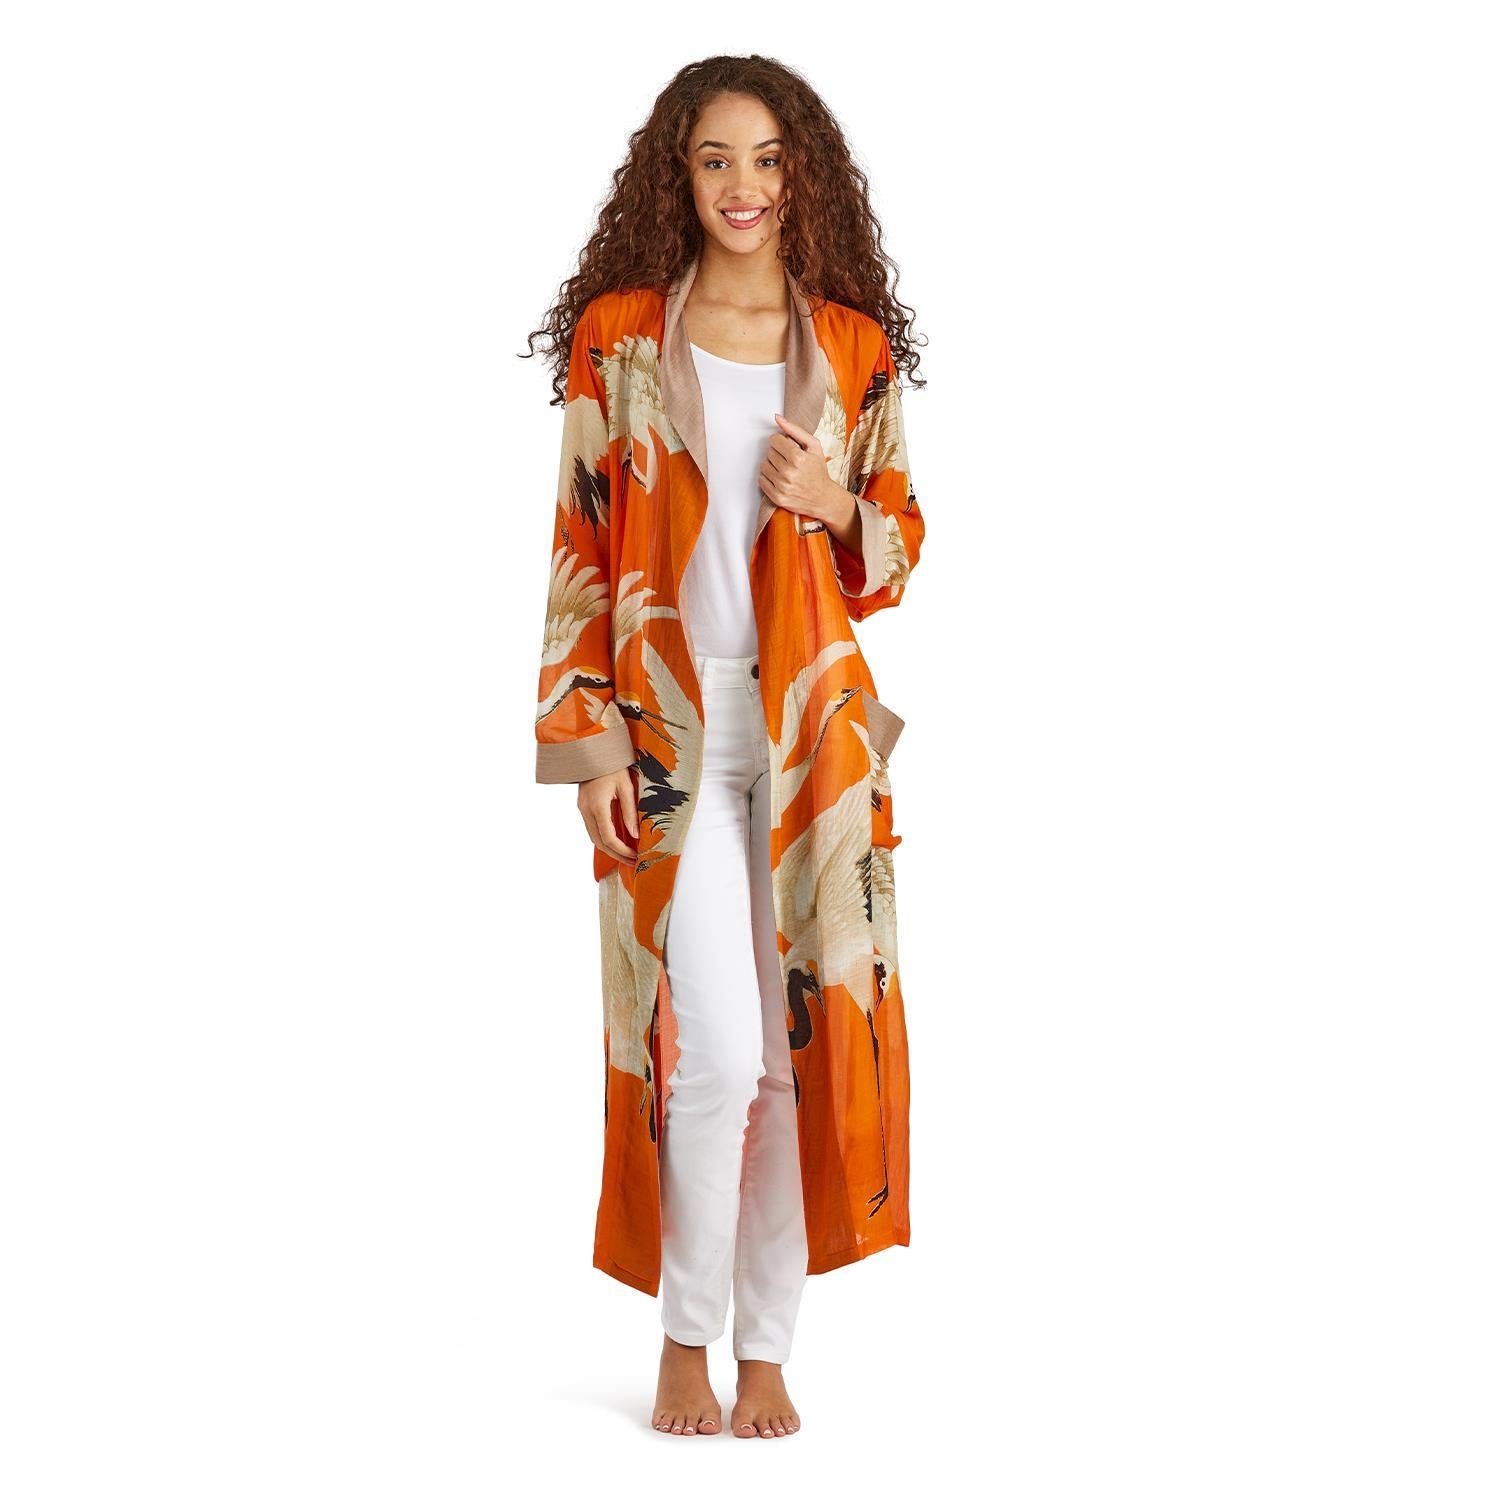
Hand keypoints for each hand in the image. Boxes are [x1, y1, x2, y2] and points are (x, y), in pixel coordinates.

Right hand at [577, 766, 638, 862]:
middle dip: (616, 855)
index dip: (622, 850)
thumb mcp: (626, 787)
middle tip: (632, 861)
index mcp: (597, 805)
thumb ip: (630, 812)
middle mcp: (586, 809)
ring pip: (593, 837)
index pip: (608, 837)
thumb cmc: (612, 765)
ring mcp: (582, 808)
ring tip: (626, 853)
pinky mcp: (583, 806)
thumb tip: (635, 834)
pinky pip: (592, 828)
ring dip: (609, 848)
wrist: (593, 750)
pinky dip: (603, 838)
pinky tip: (616, 840)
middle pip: (599, 842)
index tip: (634, 856)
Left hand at [762, 414, 856, 538]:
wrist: (823, 498)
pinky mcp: (777, 497)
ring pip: (763, 465)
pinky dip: (768, 478)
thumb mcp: (813, 446)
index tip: (787, 447)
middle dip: (777, 453)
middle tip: (788, 460)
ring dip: (771, 465)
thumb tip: (777, 418)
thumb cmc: (818, 471)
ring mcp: (782, 486)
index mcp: (798, 458)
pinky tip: (779, 478)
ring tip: (784, 469)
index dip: (781, 442)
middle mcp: (789, 472)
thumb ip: (795, 430)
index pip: (774, 440)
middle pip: (769, 452)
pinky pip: (761, 480)